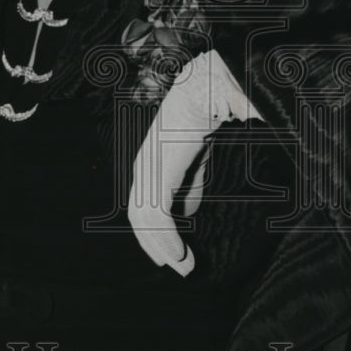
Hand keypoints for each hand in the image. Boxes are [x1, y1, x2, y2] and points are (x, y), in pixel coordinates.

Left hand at [128, 49, 261, 275]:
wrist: (212, 83)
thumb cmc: (208, 111)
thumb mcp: (200, 156)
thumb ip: (191, 182)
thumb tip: (186, 212)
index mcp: (153, 161)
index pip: (144, 206)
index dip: (155, 234)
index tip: (175, 256)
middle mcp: (144, 165)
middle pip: (138, 216)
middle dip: (156, 246)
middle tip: (179, 267)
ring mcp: (149, 166)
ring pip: (144, 219)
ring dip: (162, 247)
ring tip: (182, 266)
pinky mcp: (160, 168)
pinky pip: (157, 213)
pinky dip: (166, 238)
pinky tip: (180, 254)